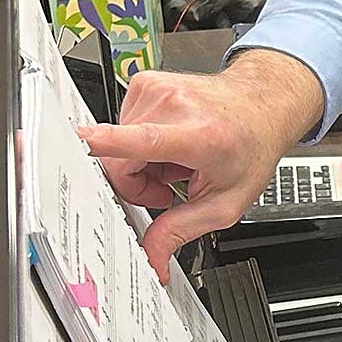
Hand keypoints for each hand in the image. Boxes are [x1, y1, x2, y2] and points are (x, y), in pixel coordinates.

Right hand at [78, 50, 324, 281]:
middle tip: (168, 188)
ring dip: (141, 163)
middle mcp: (174, 106)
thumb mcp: (226, 202)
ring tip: (176, 163)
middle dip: (136, 184)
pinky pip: (123, 126)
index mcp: (197, 136)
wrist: (262, 105)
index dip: (105, 145)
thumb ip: (182, 231)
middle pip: (119, 160)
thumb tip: (152, 258)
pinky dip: (141, 143)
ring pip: (117, 145)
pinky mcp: (145, 82)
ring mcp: (157, 89)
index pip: (140, 140)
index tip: (79, 145)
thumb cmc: (250, 147)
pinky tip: (170, 145)